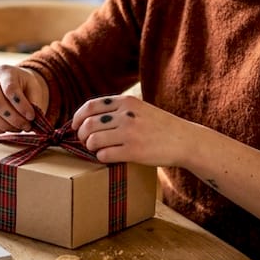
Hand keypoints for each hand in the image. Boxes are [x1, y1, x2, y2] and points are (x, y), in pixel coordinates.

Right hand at [0, 65, 48, 133]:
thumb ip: (34, 102)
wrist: (15, 86)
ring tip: (18, 128)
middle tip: (26, 126)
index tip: (31, 117)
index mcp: (5, 71)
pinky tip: (5, 129)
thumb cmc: (26, 88)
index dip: (21, 106)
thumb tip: (30, 119)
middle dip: (14, 119)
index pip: (10, 89)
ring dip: (4, 126)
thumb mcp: (34, 90)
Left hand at [72, 95, 191, 167]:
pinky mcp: (133, 151)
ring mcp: (130, 133)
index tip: (75, 126)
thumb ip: (118, 109)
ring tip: (98, 150)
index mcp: (126, 102)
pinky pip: (104, 155)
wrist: (184, 140)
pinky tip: (109, 157)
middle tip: (86, 142)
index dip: (77, 118)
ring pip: (93, 140)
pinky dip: (102, 157)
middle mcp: (126, 115)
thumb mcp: (140, 108)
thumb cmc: (160, 126)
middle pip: (88, 124)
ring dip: (91, 147)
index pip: (90, 107)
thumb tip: (88, 117)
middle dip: (82, 135)